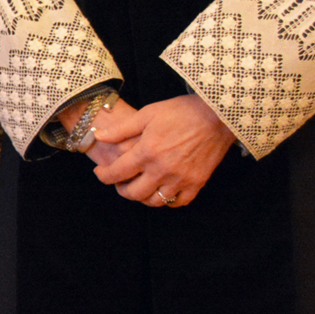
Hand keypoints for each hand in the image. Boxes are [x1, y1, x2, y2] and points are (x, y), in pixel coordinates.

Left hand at [90, 94, 234, 207]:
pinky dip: (167, 200)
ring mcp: (181, 179)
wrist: (217, 115)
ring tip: (139, 187)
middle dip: (121, 189)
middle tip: (119, 182)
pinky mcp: (197, 183)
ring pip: (155, 201)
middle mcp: (162, 169)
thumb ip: (121, 129)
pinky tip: (162, 191)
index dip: (103, 175)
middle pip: (134, 193)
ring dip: (142, 197)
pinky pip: (178, 202)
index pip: (117, 173)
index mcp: (147, 152)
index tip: (100, 172)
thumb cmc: (181, 111)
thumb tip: (98, 135)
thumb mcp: (147, 114)